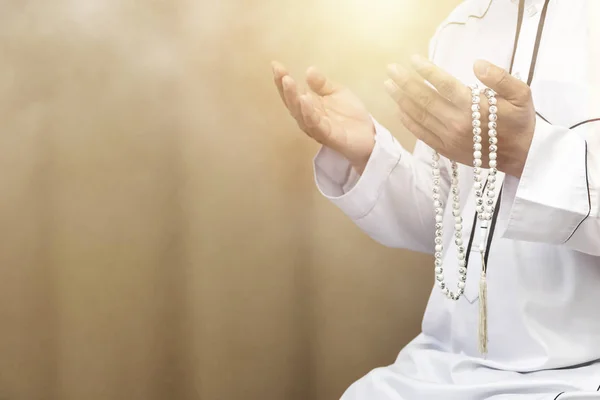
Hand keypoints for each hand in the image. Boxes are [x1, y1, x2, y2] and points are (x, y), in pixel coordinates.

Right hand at [271, 61, 375, 173]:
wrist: (369, 135)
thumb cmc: (350, 116)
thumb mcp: (336, 93)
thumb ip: (322, 84)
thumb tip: (309, 70)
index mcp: (309, 107)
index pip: (292, 93)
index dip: (283, 80)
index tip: (276, 65)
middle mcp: (308, 119)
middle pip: (292, 104)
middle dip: (285, 88)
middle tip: (281, 74)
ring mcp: (317, 129)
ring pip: (301, 114)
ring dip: (293, 98)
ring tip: (289, 83)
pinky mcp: (329, 136)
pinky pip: (316, 125)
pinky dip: (309, 113)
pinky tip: (305, 100)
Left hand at [384, 55, 535, 177]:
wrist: (522, 155)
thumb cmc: (521, 121)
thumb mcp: (521, 94)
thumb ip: (500, 77)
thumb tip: (477, 64)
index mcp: (475, 108)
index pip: (444, 85)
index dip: (427, 71)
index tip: (413, 60)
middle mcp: (457, 123)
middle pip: (425, 100)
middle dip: (405, 83)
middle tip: (391, 69)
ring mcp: (449, 138)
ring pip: (419, 116)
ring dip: (401, 99)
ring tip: (389, 85)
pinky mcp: (445, 149)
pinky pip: (421, 134)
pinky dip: (408, 121)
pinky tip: (398, 109)